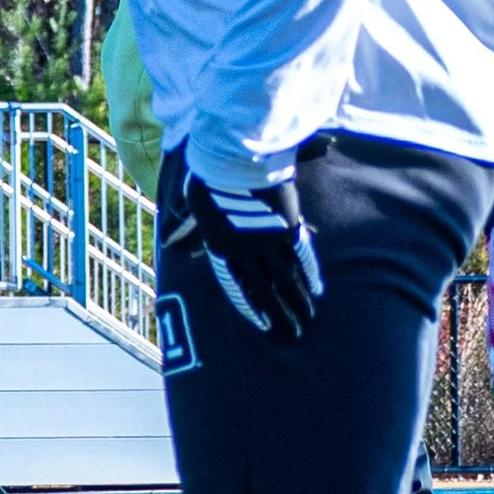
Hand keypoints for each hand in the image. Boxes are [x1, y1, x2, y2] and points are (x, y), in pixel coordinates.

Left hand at [181, 173, 323, 336]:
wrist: (232, 158)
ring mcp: (269, 241)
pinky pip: (301, 255)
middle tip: (292, 336)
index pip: (236, 287)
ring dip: (298, 301)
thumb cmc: (208, 176)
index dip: (250, 307)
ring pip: (286, 278)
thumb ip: (193, 226)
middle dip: (279, 315)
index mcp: (221, 249)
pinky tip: (317, 288)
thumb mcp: (195, 205)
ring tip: (308, 320)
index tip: (263, 325)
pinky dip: (310, 273)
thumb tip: (176, 241)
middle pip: (264, 291)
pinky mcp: (287, 226)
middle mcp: (245, 252)